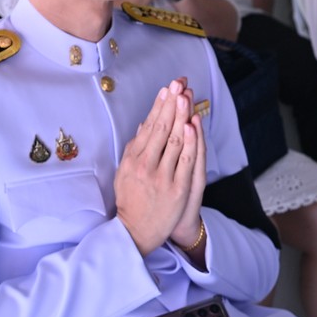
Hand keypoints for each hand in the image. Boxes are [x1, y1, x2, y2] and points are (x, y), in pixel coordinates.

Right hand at [114, 79, 203, 256]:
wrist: (135, 232)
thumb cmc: (131, 200)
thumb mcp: (125, 172)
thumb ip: (135, 148)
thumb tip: (145, 124)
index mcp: (132, 159)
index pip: (149, 127)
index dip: (160, 106)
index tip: (167, 89)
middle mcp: (145, 165)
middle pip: (161, 129)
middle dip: (172, 104)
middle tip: (179, 84)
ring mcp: (161, 177)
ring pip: (173, 141)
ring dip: (181, 116)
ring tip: (186, 96)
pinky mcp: (176, 189)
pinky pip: (184, 161)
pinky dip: (189, 142)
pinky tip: (191, 125)